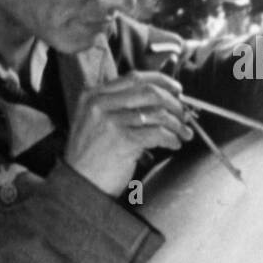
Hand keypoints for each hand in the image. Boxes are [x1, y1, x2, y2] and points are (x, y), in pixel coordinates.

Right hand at [63, 71, 193, 196]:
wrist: (78, 184)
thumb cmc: (91, 156)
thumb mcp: (95, 121)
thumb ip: (118, 105)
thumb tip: (160, 97)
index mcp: (93, 95)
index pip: (134, 77)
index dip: (161, 81)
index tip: (177, 89)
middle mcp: (100, 104)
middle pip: (149, 92)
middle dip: (173, 103)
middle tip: (184, 114)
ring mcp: (110, 121)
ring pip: (157, 113)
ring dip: (176, 124)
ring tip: (183, 133)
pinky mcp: (122, 140)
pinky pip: (157, 133)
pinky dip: (171, 138)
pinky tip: (173, 144)